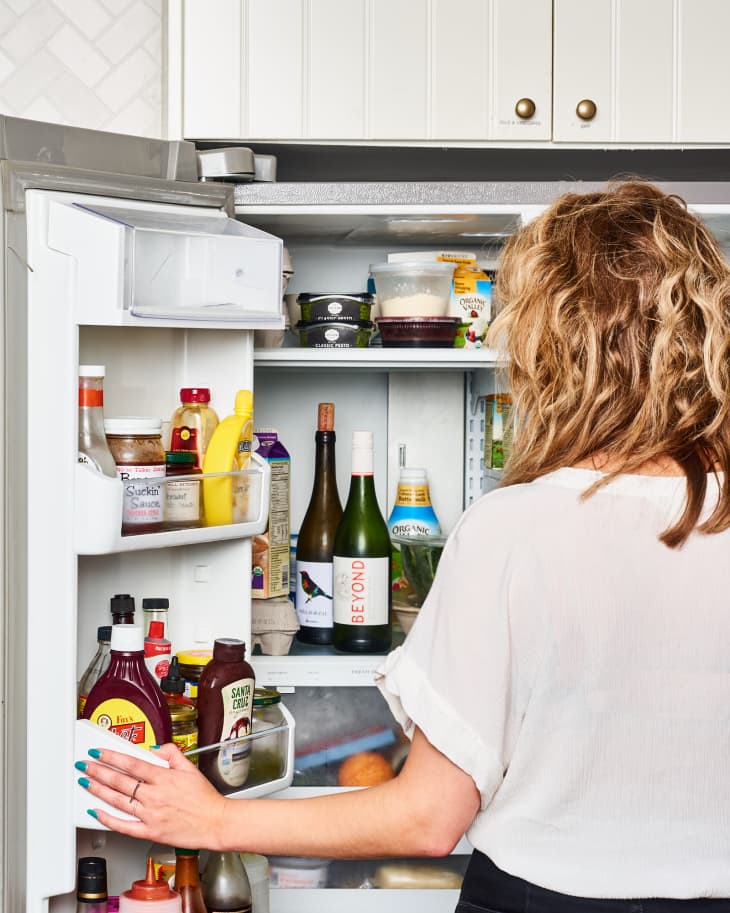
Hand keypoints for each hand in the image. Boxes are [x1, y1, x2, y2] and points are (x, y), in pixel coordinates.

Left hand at [78, 743, 229, 849]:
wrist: (214, 822)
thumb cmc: (204, 798)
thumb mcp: (190, 768)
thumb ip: (172, 753)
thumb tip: (154, 749)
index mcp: (164, 777)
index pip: (131, 764)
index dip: (112, 757)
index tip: (99, 752)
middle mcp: (154, 795)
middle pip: (120, 781)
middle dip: (99, 771)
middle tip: (85, 765)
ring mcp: (150, 814)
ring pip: (118, 800)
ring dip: (99, 790)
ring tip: (86, 782)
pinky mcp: (150, 832)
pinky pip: (124, 826)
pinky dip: (108, 819)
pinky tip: (96, 812)